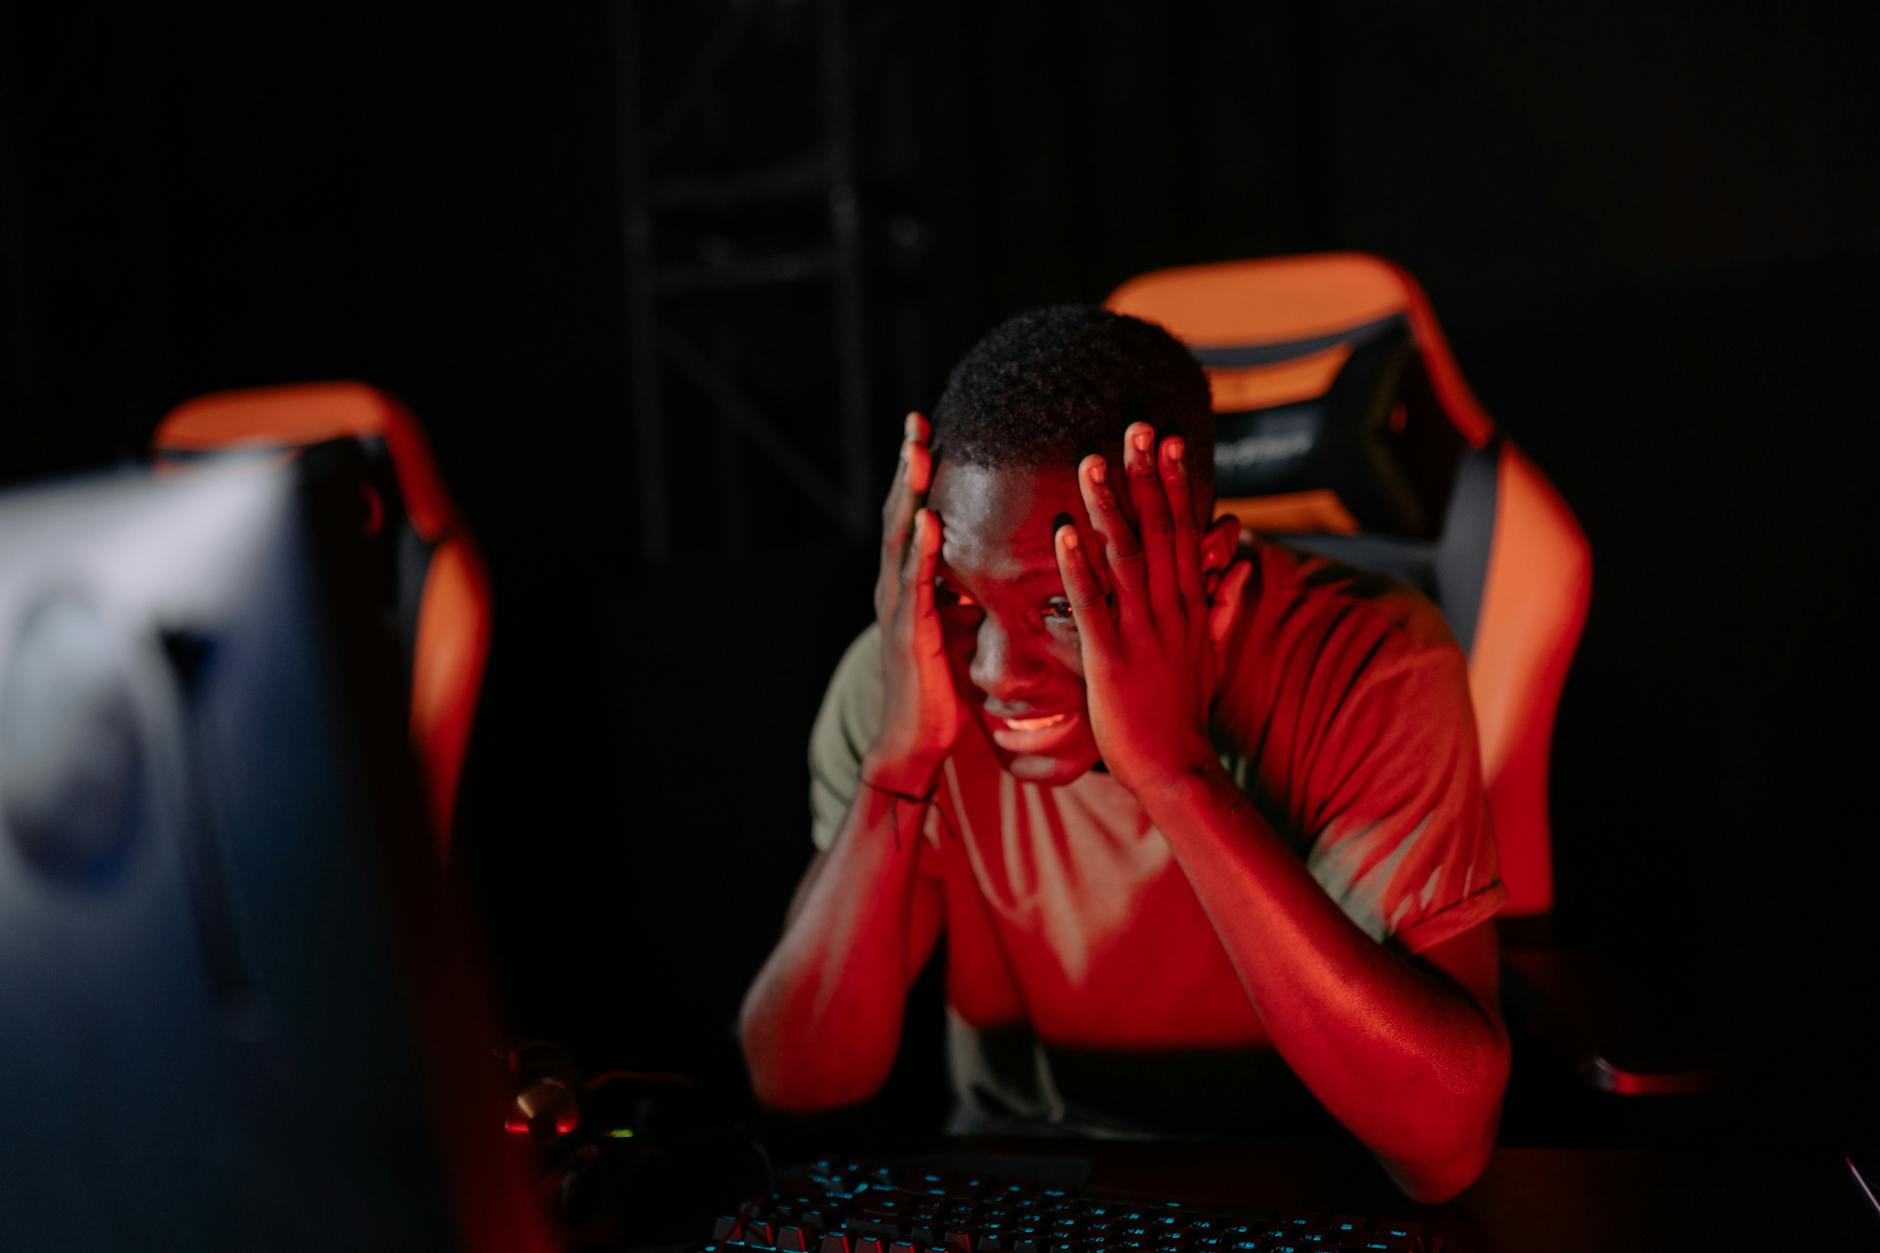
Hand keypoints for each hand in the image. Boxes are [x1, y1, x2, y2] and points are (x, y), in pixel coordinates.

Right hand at [864, 412, 961, 794]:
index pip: (913, 515)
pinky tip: (928, 519)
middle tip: (916, 419)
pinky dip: (920, 550)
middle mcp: (896, 588)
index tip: (929, 430)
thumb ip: (966, 593)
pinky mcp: (909, 634)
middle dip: (908, 466)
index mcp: (909, 584)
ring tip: (918, 451)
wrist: (918, 741)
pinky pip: (915, 584)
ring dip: (910, 493)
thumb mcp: (959, 628)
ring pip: (901, 539)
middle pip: (900, 513)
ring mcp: (898, 609)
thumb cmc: (941, 687)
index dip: (918, 474)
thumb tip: (995, 564)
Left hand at [1053, 422, 1253, 798]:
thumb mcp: (1214, 654)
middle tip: (1136, 428)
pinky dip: (1079, 568)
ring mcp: (1142, 633)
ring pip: (1126, 558)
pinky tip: (1064, 534)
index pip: (1185, 532)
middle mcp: (1171, 610)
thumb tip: (1241, 563)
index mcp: (1192, 605)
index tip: (1169, 442)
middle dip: (1146, 478)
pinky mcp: (1111, 660)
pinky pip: (1093, 606)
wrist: (1177, 768)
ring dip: (1109, 507)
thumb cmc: (1187, 713)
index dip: (1175, 485)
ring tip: (1091, 462)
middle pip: (1160, 531)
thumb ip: (1226, 605)